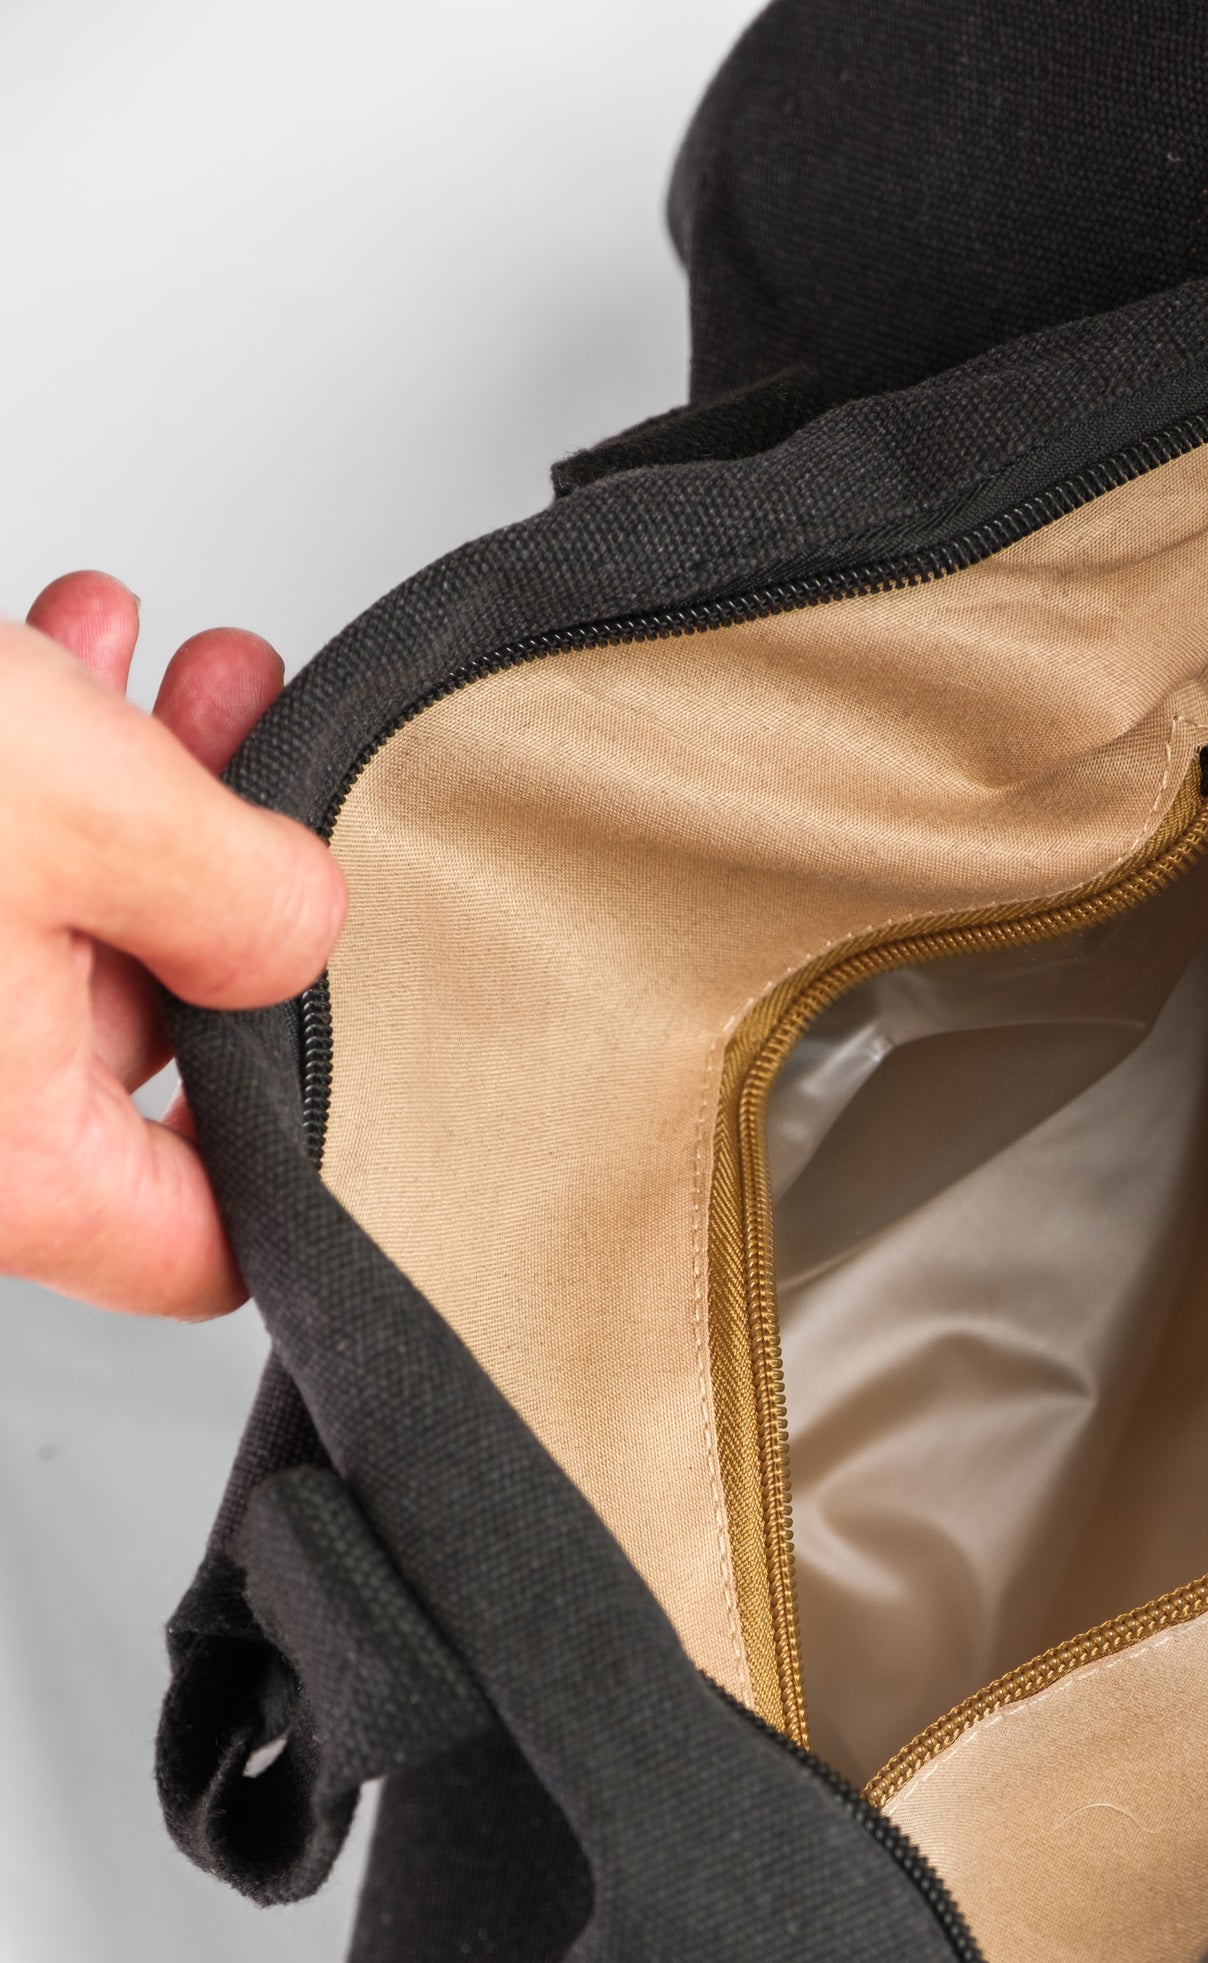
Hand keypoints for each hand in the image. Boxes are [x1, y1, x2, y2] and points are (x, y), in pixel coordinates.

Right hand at [0, 572, 343, 1317]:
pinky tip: (57, 656)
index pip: (207, 1246)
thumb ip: (237, 889)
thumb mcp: (73, 805)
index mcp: (5, 1166)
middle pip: (135, 1054)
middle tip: (269, 767)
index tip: (357, 1037)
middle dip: (217, 888)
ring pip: (42, 939)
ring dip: (128, 797)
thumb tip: (304, 927)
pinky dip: (19, 780)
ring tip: (181, 679)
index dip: (308, 1150)